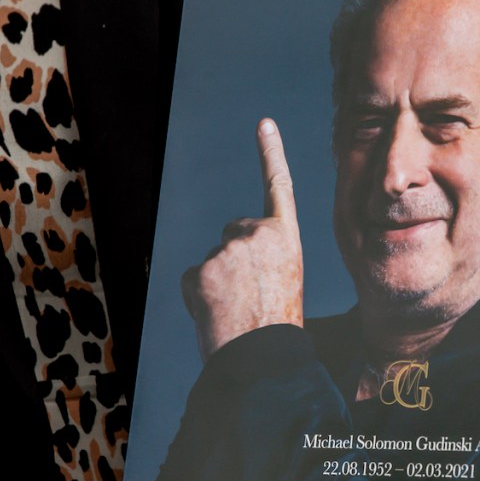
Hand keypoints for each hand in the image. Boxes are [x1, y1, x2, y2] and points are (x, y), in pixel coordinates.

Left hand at [182, 118, 303, 357]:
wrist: (264, 357)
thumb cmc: (279, 323)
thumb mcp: (286, 278)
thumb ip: (266, 253)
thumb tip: (233, 253)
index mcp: (286, 236)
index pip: (278, 186)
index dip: (271, 153)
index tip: (264, 123)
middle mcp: (257, 234)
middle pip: (234, 232)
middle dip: (235, 256)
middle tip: (250, 292)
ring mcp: (227, 251)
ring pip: (214, 258)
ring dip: (218, 280)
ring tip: (236, 308)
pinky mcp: (201, 270)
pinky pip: (194, 278)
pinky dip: (200, 296)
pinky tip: (216, 313)